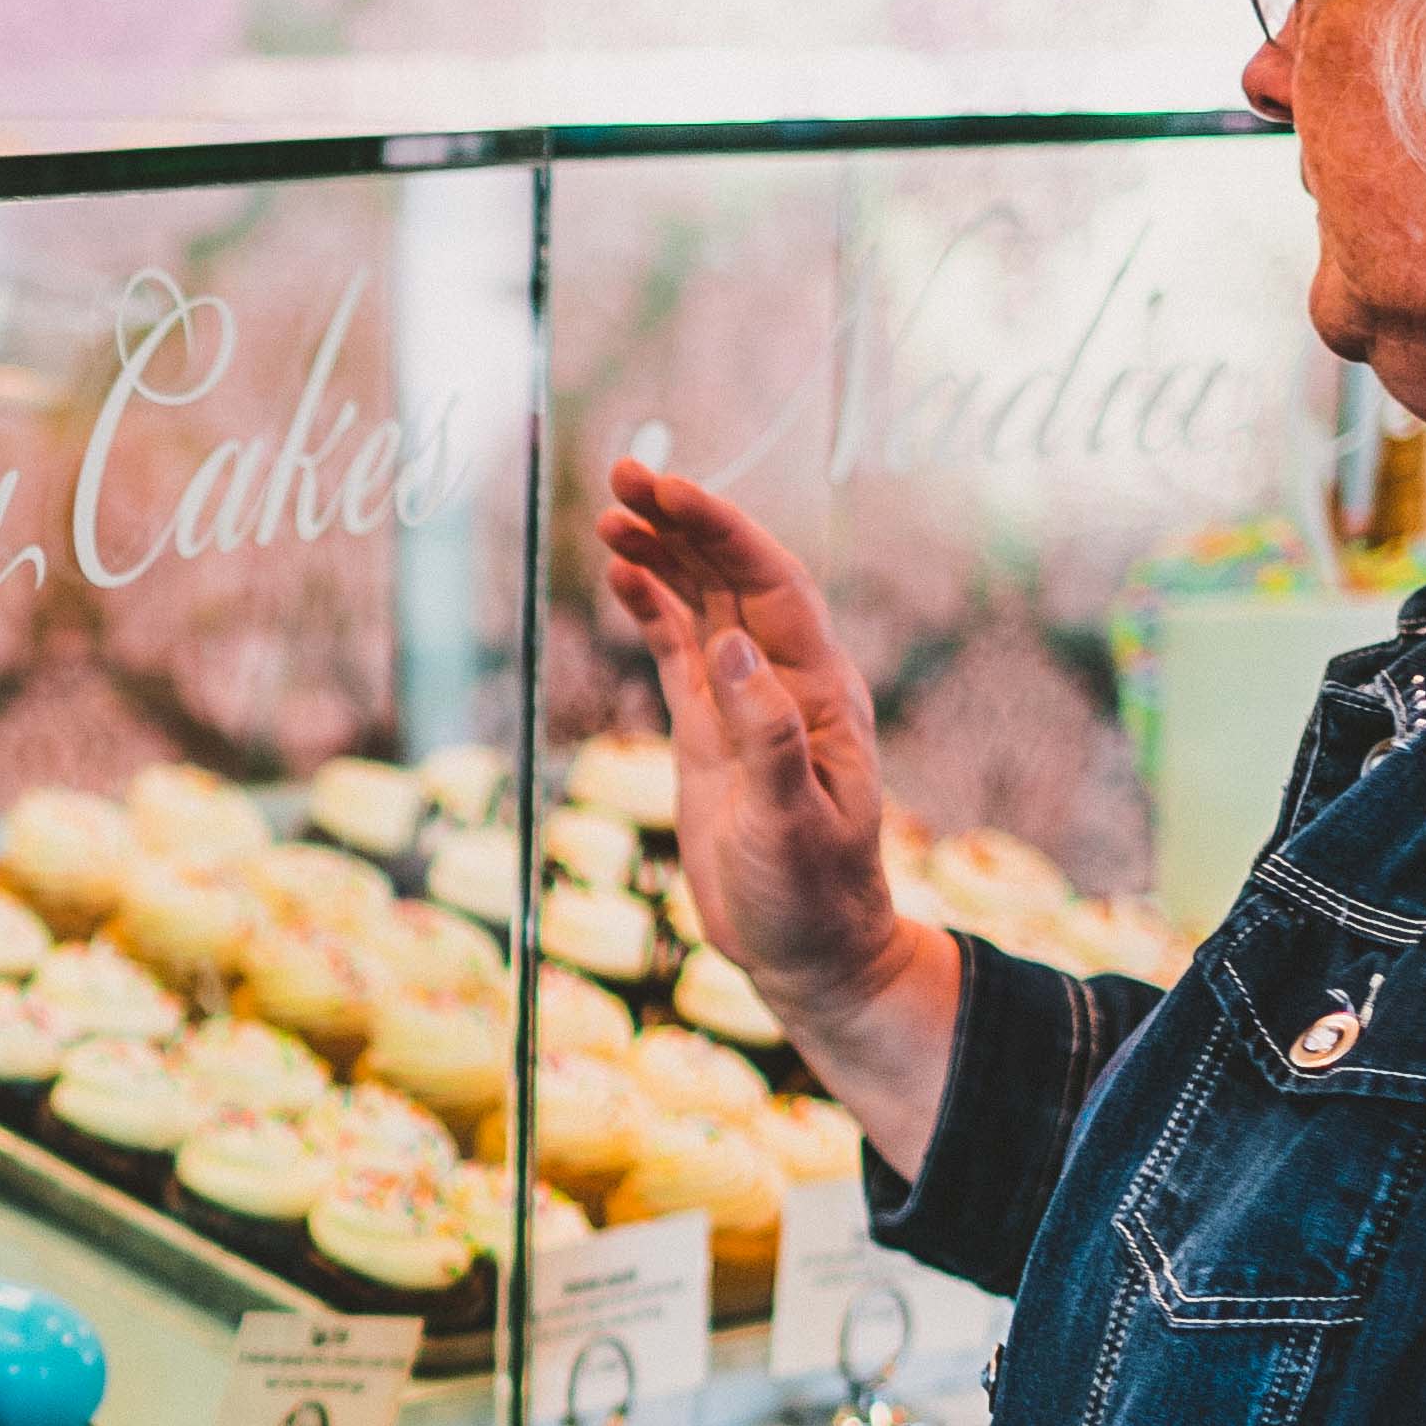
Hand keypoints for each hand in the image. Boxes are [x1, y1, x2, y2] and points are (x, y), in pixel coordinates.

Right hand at [595, 457, 965, 1165]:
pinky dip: (651, 609)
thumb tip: (733, 645)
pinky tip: (620, 576)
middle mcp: (785, 683)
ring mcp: (746, 704)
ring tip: (608, 514)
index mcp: (817, 693)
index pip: (768, 586)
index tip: (667, 491)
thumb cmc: (810, 897)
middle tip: (623, 473)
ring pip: (703, 605)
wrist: (811, 952)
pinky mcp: (712, 733)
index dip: (720, 530)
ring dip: (662, 555)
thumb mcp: (791, 825)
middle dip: (683, 521)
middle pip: (733, 577)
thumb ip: (767, 736)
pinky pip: (680, 651)